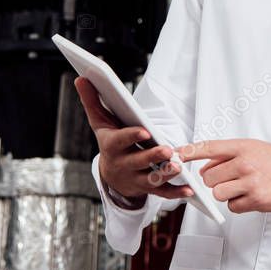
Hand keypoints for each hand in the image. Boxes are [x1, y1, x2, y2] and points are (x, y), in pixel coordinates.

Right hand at [74, 77, 192, 204]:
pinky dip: (175, 193)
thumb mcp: (100, 122)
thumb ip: (92, 101)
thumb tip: (81, 77)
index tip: (144, 131)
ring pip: (151, 179)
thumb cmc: (109, 140)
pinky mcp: (147, 188)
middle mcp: (123, 164)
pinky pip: (162, 193)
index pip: (121, 141)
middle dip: (152, 156)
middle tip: (167, 150)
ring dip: (165, 174)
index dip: (131, 137)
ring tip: (178, 167)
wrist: (111, 173)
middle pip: (138, 162)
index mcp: (112, 147)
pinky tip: (189, 191)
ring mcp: (136, 178)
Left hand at [177, 139, 270, 213]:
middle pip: (208, 177)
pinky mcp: (256, 199)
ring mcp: (250, 182)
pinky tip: (251, 195)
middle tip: (229, 179)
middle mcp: (245, 163)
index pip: (208, 147)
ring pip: (218, 193)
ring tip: (241, 187)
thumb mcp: (254, 148)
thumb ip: (229, 154)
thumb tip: (203, 166)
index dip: (188, 152)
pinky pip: (232, 206)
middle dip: (214, 181)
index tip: (174, 155)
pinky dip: (238, 204)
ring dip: (225, 194)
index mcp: (242, 147)